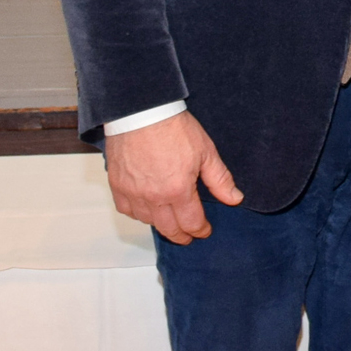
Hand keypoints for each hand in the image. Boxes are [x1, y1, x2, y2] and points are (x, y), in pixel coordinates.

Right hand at [103, 110, 243, 244]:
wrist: (142, 113)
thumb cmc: (174, 129)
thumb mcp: (207, 153)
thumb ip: (220, 180)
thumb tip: (234, 199)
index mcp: (177, 190)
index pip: (191, 223)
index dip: (200, 230)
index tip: (205, 231)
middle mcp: (153, 197)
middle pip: (168, 228)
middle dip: (181, 236)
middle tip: (189, 237)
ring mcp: (132, 192)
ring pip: (147, 221)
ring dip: (160, 224)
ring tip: (170, 221)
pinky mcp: (116, 185)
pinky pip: (126, 210)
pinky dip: (137, 213)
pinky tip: (147, 209)